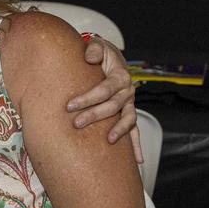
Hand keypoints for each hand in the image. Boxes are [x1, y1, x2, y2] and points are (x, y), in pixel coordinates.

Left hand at [68, 37, 142, 162]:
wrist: (110, 60)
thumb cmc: (99, 54)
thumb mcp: (96, 46)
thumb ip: (93, 49)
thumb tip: (89, 57)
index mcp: (120, 76)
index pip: (104, 89)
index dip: (88, 98)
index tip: (69, 106)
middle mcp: (127, 91)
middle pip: (113, 106)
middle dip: (95, 115)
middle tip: (76, 123)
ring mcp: (129, 104)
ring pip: (127, 119)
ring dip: (118, 131)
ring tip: (108, 141)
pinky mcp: (127, 113)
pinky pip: (134, 130)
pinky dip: (136, 145)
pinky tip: (138, 161)